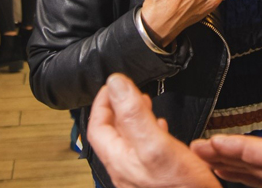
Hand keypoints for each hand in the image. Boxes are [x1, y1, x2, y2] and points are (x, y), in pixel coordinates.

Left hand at [88, 74, 220, 187]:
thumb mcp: (156, 145)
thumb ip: (134, 115)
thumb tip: (116, 83)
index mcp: (120, 159)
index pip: (98, 126)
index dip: (103, 101)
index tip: (112, 83)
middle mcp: (126, 169)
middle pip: (112, 134)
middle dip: (118, 107)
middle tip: (128, 90)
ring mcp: (140, 176)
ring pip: (129, 142)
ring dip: (134, 119)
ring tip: (144, 104)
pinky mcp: (156, 180)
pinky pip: (146, 152)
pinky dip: (151, 134)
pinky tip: (163, 132)